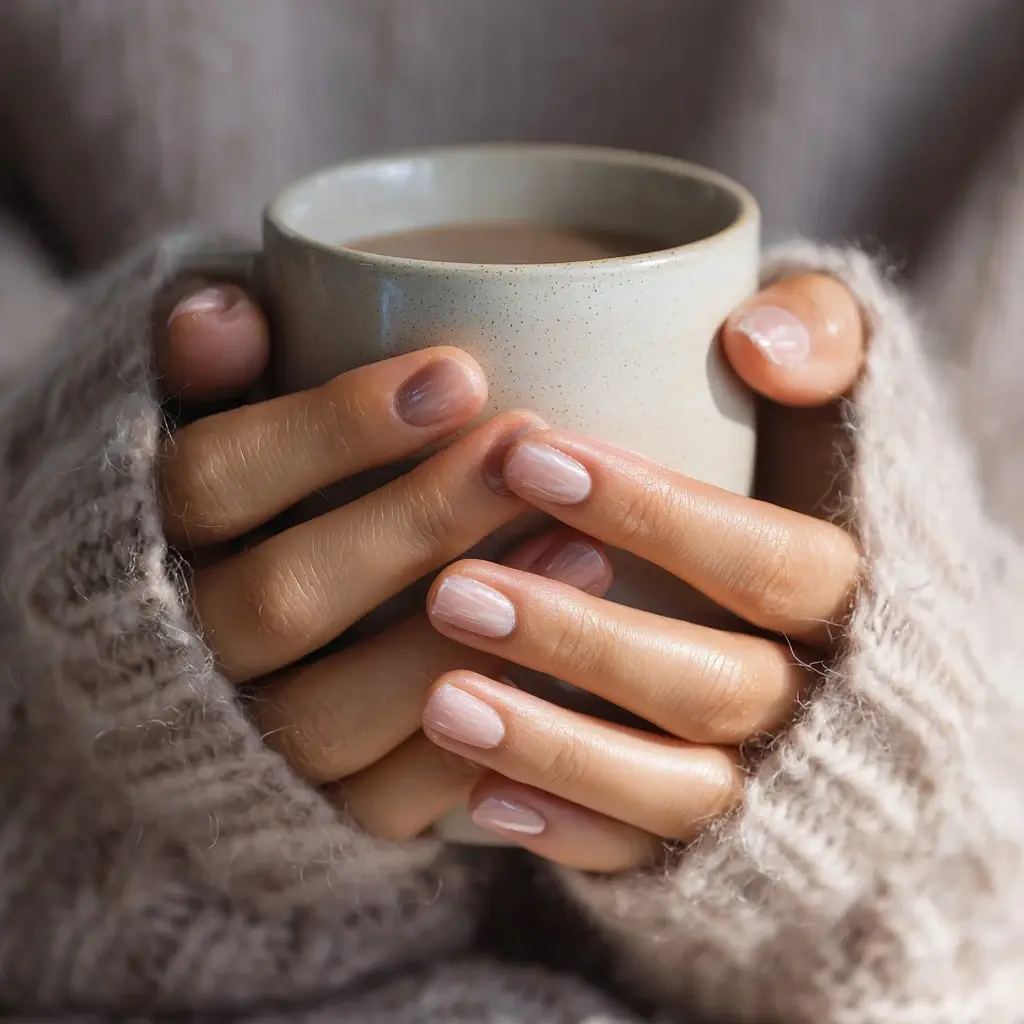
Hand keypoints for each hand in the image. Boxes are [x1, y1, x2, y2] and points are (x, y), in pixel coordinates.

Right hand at [156, 284, 613, 838]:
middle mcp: (184, 653)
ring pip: (333, 711)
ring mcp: (245, 748)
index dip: (331, 428)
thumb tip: (229, 311)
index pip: (213, 483)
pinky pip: (381, 802)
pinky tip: (562, 673)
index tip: (458, 374)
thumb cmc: (239, 510)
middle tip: (533, 448)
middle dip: (419, 521)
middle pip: (284, 597)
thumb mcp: (204, 419)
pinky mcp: (312, 818)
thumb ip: (202, 365)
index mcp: (142, 545)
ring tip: (587, 551)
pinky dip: (472, 741)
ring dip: (464, 636)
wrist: (214, 666)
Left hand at [419, 274, 865, 870]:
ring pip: (679, 790)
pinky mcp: (714, 843)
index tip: (531, 456)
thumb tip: (752, 337)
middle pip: (712, 686)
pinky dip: (572, 832)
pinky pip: (651, 858)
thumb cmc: (814, 491)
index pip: (770, 563)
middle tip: (452, 588)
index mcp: (849, 592)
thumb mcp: (838, 397)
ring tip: (441, 702)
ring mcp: (766, 783)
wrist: (847, 647)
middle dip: (581, 640)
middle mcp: (815, 697)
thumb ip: (824, 336)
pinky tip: (482, 800)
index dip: (657, 515)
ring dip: (559, 748)